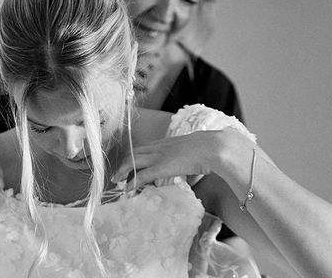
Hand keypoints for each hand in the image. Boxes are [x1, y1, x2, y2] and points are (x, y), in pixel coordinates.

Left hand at [113, 130, 228, 189]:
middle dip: (124, 164)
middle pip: (134, 153)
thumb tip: (197, 164)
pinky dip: (133, 182)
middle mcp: (160, 147)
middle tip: (118, 175)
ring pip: (133, 162)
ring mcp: (159, 157)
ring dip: (123, 172)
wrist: (213, 147)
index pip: (145, 148)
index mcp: (167, 142)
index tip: (130, 166)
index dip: (135, 157)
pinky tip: (128, 189)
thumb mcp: (196, 151)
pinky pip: (142, 175)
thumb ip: (191, 156)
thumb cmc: (210, 149)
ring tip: (117, 182)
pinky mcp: (161, 167)